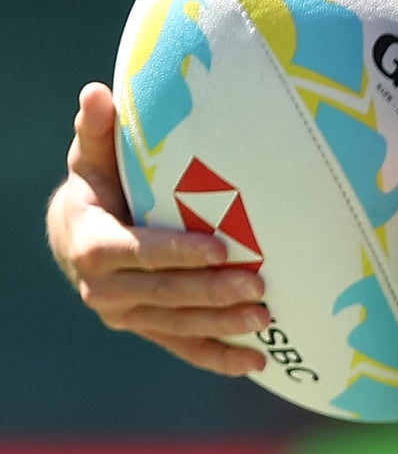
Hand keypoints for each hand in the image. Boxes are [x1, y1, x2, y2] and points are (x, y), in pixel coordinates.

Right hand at [47, 84, 268, 376]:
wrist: (75, 235)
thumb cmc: (98, 183)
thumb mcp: (92, 154)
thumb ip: (97, 127)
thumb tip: (97, 91)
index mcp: (93, 244)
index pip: (137, 252)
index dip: (177, 253)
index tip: (221, 247)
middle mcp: (103, 289)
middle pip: (164, 295)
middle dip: (212, 293)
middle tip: (260, 285)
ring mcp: (126, 317)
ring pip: (177, 326)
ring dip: (223, 326)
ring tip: (266, 319)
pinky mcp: (147, 330)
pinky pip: (183, 347)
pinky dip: (218, 358)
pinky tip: (256, 362)